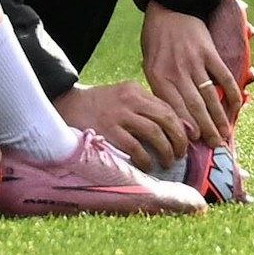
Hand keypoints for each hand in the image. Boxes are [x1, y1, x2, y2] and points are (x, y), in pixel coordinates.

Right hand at [53, 80, 189, 170]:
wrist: (66, 106)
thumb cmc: (99, 106)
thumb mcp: (123, 97)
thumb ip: (147, 108)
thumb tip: (180, 128)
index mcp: (135, 89)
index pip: (167, 107)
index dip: (182, 126)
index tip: (187, 140)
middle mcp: (129, 99)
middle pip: (166, 119)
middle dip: (178, 139)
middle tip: (180, 153)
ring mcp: (118, 115)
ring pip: (155, 133)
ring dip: (166, 151)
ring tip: (167, 161)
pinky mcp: (108, 131)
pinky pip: (136, 147)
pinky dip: (145, 159)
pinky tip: (147, 165)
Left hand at [141, 2, 239, 146]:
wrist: (169, 8)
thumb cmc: (156, 39)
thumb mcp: (149, 63)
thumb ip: (161, 86)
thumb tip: (173, 115)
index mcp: (157, 75)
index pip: (172, 107)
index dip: (184, 127)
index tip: (192, 144)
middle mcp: (176, 70)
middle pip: (193, 106)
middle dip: (205, 129)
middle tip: (215, 145)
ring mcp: (194, 61)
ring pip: (210, 96)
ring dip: (219, 117)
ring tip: (224, 133)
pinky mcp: (210, 52)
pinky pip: (224, 77)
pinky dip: (232, 93)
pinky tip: (236, 107)